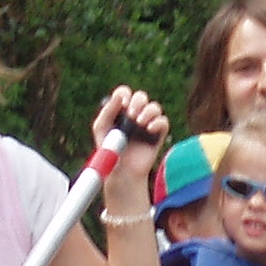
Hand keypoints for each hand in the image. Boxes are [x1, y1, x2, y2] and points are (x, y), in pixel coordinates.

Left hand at [92, 86, 168, 204]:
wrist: (121, 172)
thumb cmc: (109, 150)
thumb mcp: (101, 128)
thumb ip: (108, 111)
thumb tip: (119, 97)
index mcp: (120, 110)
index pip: (124, 93)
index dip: (124, 94)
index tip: (123, 103)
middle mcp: (135, 114)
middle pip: (141, 96)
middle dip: (137, 102)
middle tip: (131, 114)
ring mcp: (147, 123)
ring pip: (154, 107)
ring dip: (148, 111)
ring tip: (140, 123)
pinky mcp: (158, 134)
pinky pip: (163, 121)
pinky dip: (158, 122)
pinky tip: (149, 129)